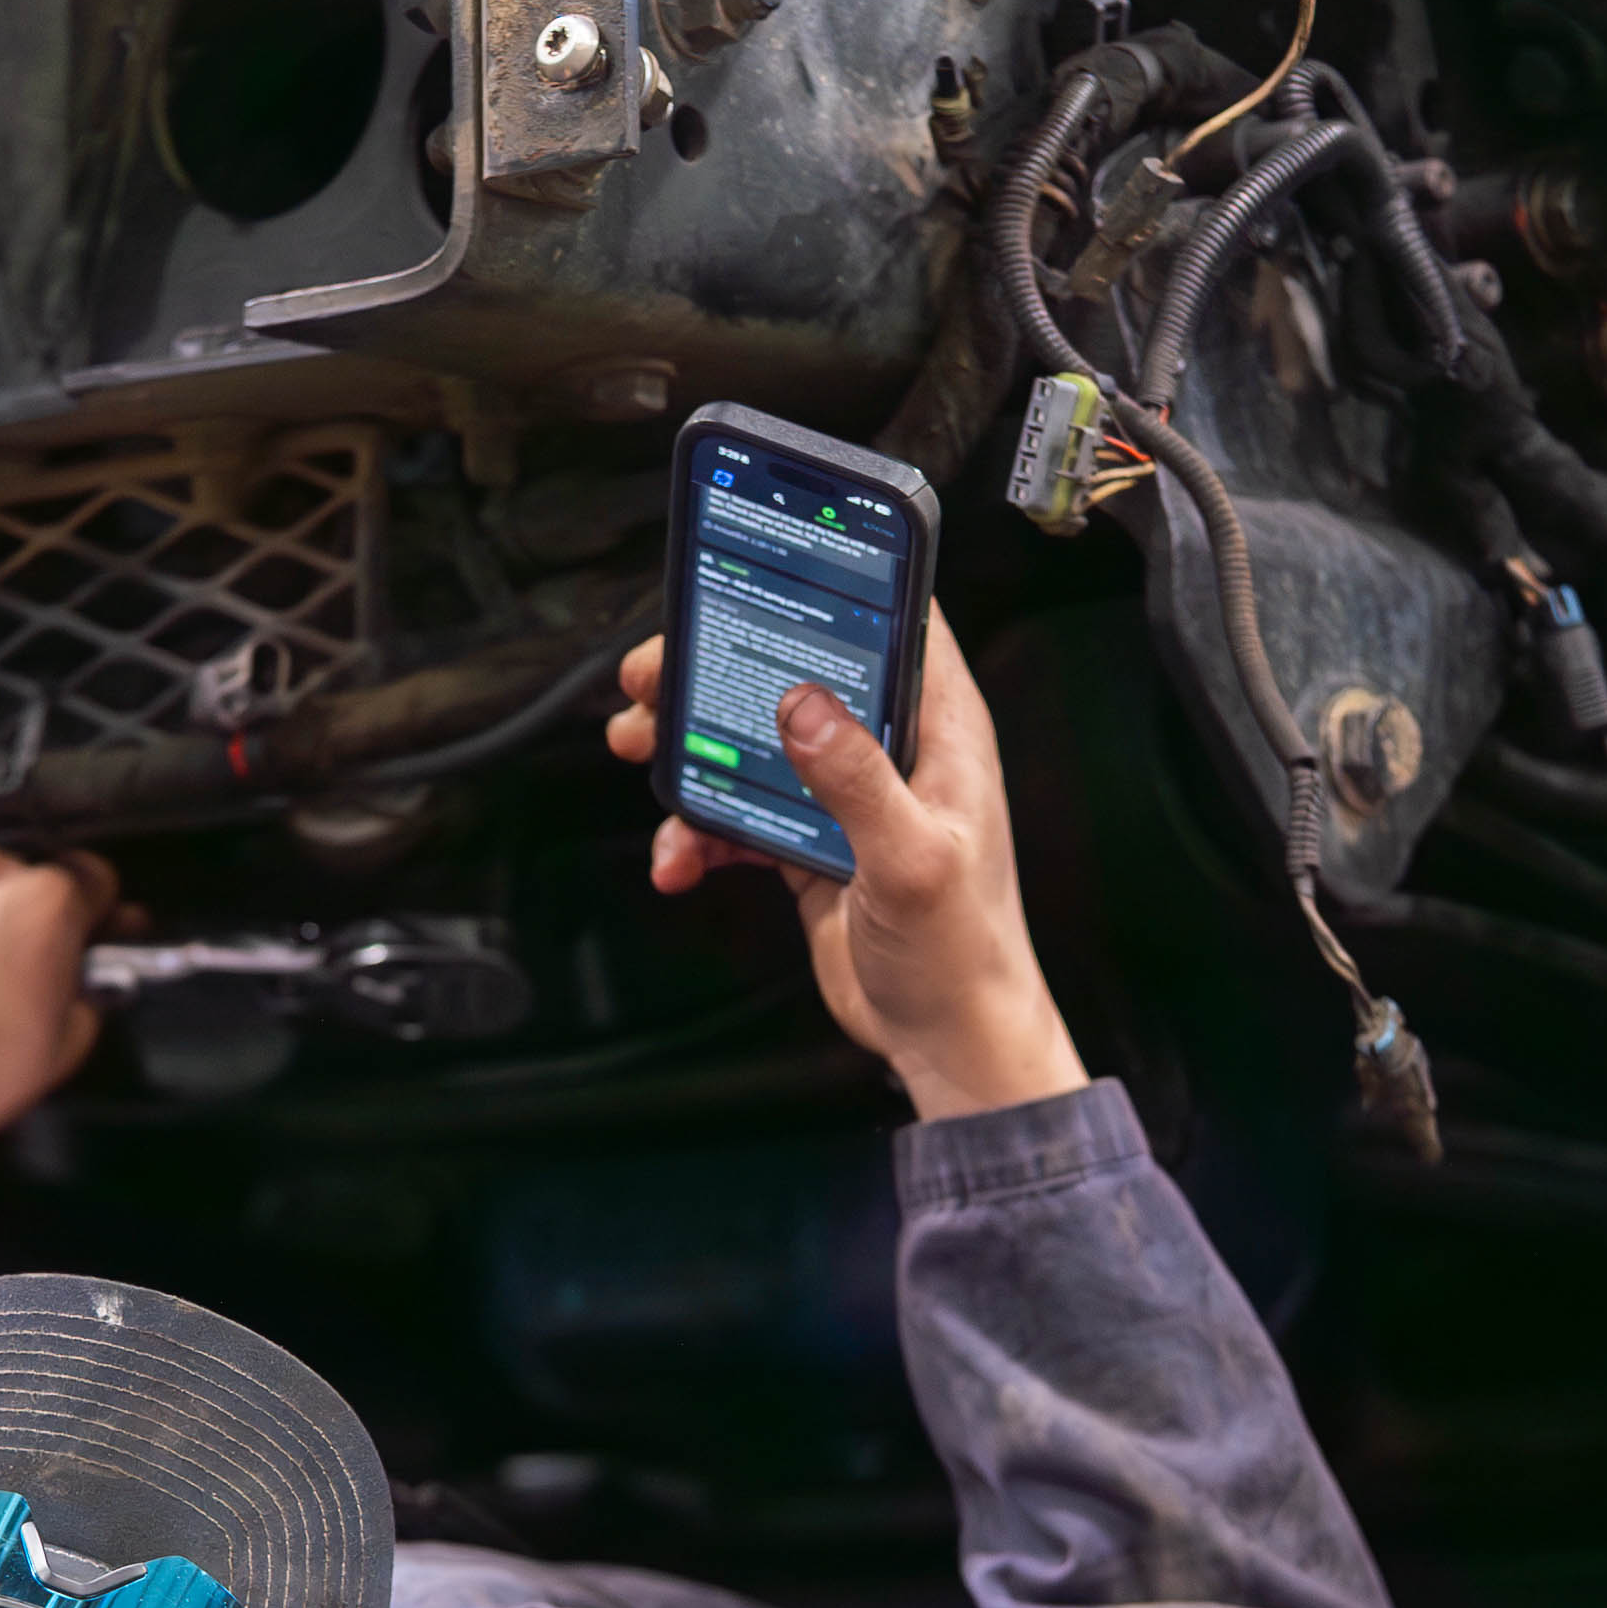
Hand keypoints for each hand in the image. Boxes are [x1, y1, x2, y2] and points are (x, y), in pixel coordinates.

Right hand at [608, 613, 1088, 1123]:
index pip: (896, 621)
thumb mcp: (913, 861)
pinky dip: (700, 833)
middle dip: (717, 670)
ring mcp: (845, 798)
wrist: (948, 1043)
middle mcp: (893, 752)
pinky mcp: (811, 845)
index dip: (834, 580)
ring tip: (641, 753)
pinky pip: (739, 816)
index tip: (762, 564)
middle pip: (797, 674)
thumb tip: (804, 704)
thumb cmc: (965, 956)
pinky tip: (679, 859)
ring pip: (755, 740)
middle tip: (653, 678)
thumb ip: (858, 782)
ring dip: (692, 747)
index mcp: (940, 732)